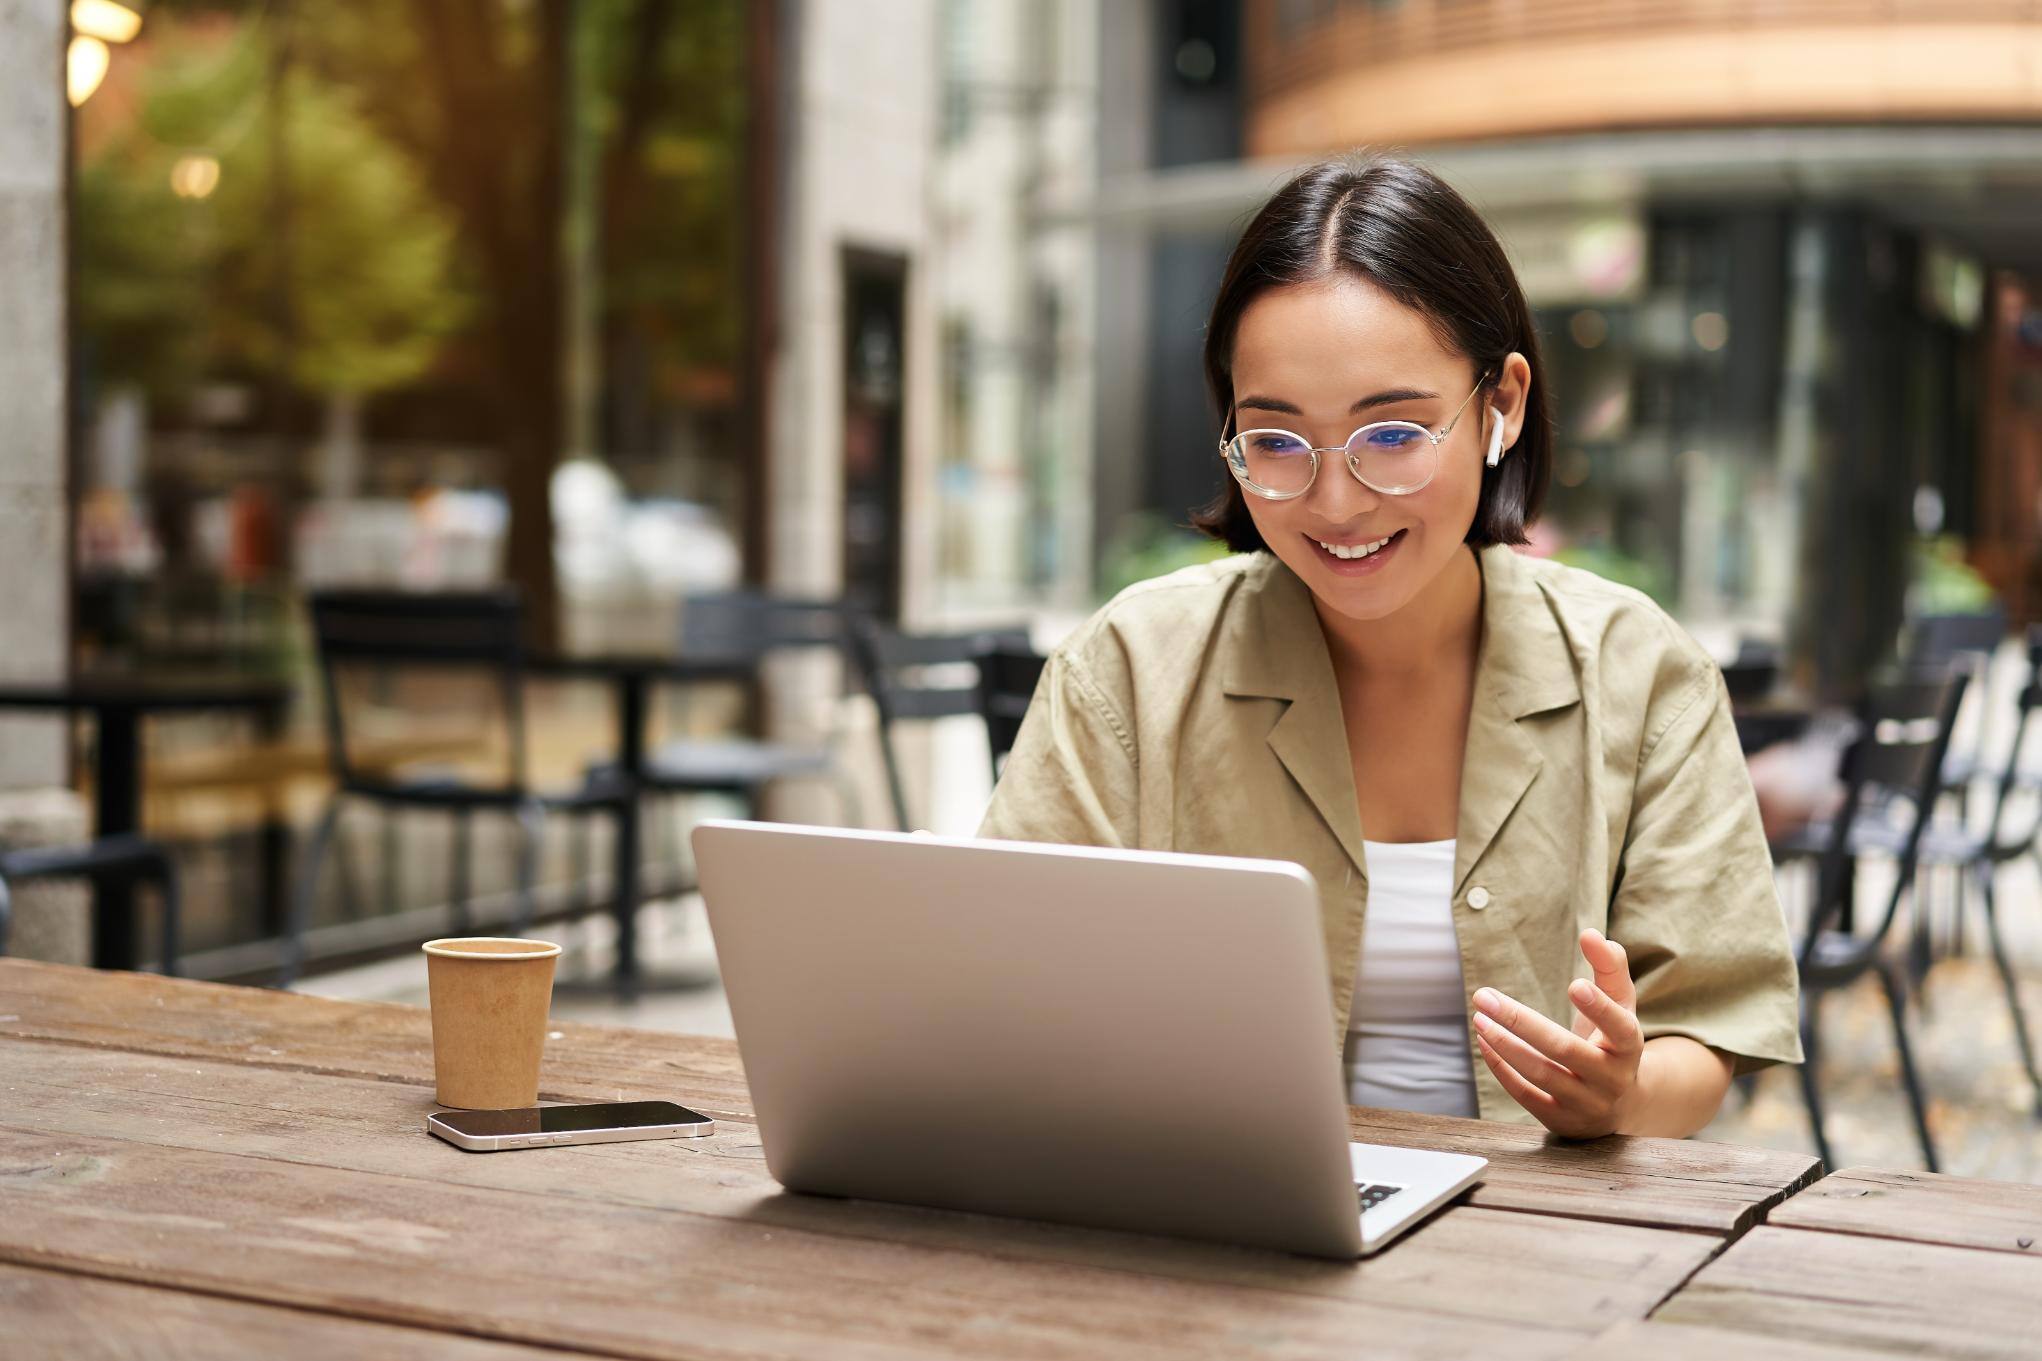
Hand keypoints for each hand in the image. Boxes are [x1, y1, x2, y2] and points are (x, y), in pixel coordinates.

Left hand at [1470, 929, 1642, 1137]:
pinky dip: (1502, 1069)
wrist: (1621, 1105)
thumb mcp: (1621, 1005)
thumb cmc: (1613, 1041)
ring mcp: (1586, 1103)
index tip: (1573, 984)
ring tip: (1479, 1018)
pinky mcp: (1561, 1120)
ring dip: (1505, 1045)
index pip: (1618, 1027)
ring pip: (1541, 1074)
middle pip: (1564, 1050)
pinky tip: (1484, 1042)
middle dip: (1520, 1022)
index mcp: (1630, 1047)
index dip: (1599, 1008)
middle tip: (1484, 996)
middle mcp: (1611, 1079)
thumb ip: (1610, 967)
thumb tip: (1592, 934)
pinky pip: (1526, 1096)